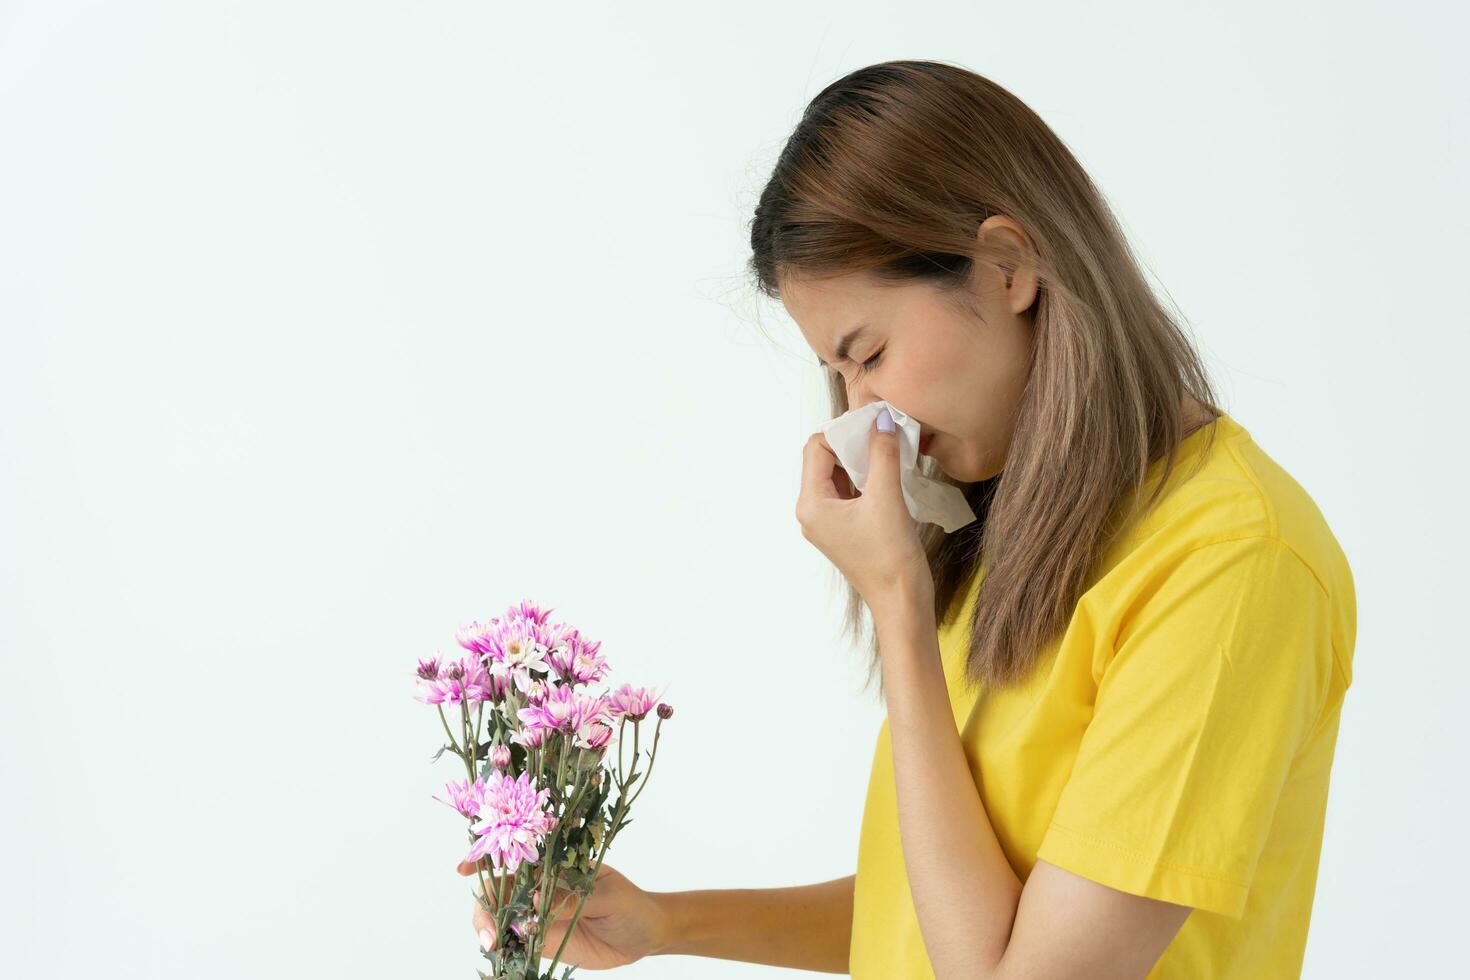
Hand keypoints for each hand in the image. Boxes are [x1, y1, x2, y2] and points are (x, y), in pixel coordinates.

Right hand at [458, 857, 668, 967]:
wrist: (645, 935)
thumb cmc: (630, 903)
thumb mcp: (606, 895)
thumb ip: (571, 896)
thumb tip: (534, 899)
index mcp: (554, 865)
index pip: (515, 855)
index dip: (486, 858)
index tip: (465, 868)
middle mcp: (540, 888)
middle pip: (498, 891)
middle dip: (484, 906)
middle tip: (489, 930)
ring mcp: (538, 915)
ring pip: (501, 918)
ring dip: (489, 929)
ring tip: (494, 944)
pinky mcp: (542, 942)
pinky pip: (515, 944)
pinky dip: (503, 949)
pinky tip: (502, 956)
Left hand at [797, 409, 933, 620]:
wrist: (901, 602)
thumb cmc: (890, 558)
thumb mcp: (887, 498)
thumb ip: (882, 454)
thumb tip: (881, 420)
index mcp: (811, 504)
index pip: (816, 449)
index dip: (843, 432)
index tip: (872, 423)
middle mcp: (811, 512)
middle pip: (824, 460)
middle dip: (851, 444)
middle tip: (881, 434)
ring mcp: (826, 522)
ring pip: (837, 476)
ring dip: (860, 461)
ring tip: (887, 451)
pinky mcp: (843, 529)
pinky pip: (848, 492)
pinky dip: (865, 478)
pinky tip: (887, 473)